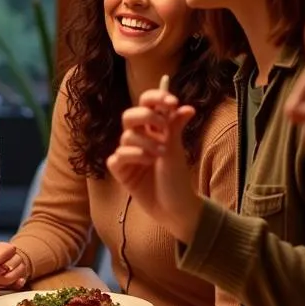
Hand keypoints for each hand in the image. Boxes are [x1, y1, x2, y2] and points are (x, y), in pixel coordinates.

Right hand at [107, 88, 202, 244]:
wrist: (174, 207)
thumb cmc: (176, 179)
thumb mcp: (177, 150)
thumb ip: (175, 127)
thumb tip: (187, 107)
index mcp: (153, 130)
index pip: (147, 105)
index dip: (155, 98)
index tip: (171, 102)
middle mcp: (139, 139)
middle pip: (129, 116)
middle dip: (145, 116)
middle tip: (162, 126)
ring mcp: (128, 155)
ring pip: (125, 136)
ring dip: (146, 142)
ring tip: (161, 154)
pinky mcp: (121, 171)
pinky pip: (118, 157)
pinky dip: (132, 156)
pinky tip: (146, 164)